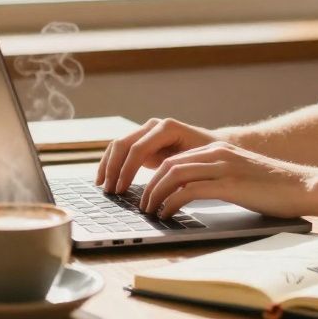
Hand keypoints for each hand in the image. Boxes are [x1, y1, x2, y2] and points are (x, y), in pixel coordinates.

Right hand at [96, 118, 224, 193]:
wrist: (214, 145)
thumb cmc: (209, 157)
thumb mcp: (196, 165)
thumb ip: (178, 174)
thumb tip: (162, 192)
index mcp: (167, 128)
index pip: (138, 148)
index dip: (127, 170)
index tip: (121, 189)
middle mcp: (154, 126)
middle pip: (124, 144)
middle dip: (113, 169)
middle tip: (109, 191)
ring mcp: (146, 131)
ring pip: (118, 145)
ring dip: (108, 166)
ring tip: (103, 187)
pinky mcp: (142, 141)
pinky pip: (121, 150)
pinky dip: (110, 164)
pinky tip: (104, 180)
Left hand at [138, 141, 314, 219]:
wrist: (303, 187)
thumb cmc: (273, 188)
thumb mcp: (238, 176)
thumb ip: (215, 178)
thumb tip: (188, 194)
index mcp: (218, 149)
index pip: (174, 157)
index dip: (153, 175)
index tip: (144, 193)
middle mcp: (218, 153)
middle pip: (168, 163)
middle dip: (148, 185)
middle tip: (140, 204)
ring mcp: (223, 167)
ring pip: (174, 174)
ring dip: (156, 194)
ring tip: (150, 211)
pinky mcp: (230, 184)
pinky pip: (189, 190)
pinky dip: (172, 203)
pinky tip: (167, 214)